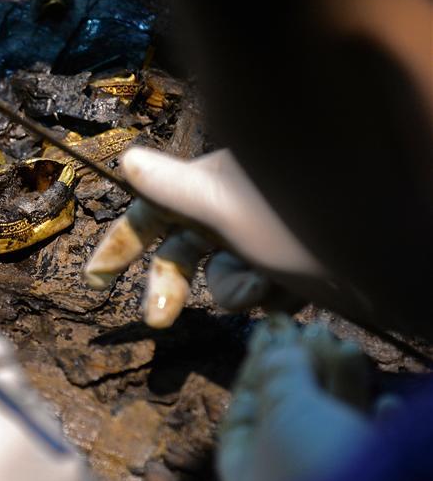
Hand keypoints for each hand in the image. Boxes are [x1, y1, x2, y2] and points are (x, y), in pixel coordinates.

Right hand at [84, 148, 339, 327]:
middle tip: (158, 321)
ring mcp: (263, 241)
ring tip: (262, 288)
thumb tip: (125, 159)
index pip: (151, 210)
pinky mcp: (293, 267)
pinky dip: (269, 298)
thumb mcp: (223, 207)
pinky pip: (262, 291)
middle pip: (182, 252)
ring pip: (223, 278)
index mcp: (211, 185)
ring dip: (234, 290)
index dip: (120, 242)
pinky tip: (287, 298)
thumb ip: (170, 189)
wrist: (385, 254)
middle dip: (168, 287)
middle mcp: (233, 210)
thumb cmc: (295, 222)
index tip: (95, 279)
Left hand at [217, 314, 370, 480]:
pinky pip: (376, 448)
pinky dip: (380, 421)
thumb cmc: (312, 465)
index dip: (256, 366)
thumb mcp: (283, 409)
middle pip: (294, 411)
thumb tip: (279, 346)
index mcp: (247, 467)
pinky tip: (387, 402)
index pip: (245, 408)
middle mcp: (287, 476)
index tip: (268, 330)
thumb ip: (280, 373)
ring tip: (346, 344)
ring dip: (343, 381)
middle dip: (305, 367)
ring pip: (336, 423)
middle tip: (315, 327)